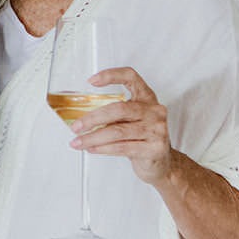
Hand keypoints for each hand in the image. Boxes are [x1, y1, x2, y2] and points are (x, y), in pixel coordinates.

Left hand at [69, 67, 174, 184]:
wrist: (162, 163)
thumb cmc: (142, 138)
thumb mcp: (131, 120)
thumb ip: (114, 114)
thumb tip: (82, 117)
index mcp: (147, 98)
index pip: (131, 77)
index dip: (111, 75)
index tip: (91, 81)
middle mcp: (154, 111)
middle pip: (119, 109)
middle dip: (93, 118)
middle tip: (76, 127)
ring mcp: (157, 130)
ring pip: (118, 131)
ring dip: (93, 138)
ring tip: (79, 141)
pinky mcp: (154, 148)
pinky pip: (122, 147)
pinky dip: (103, 148)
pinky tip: (92, 148)